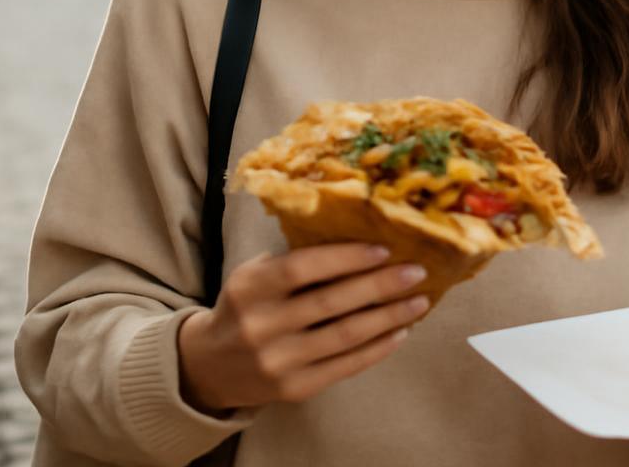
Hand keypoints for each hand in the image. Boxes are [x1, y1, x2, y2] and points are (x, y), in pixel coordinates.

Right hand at [177, 243, 429, 412]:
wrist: (210, 367)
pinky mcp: (294, 389)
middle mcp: (261, 325)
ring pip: (345, 335)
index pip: (302, 268)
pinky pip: (345, 366)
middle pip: (332, 302)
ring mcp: (277, 361)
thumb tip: (357, 238)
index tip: (384, 249)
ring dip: (389, 317)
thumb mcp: (253, 276)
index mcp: (249, 287)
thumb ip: (293, 262)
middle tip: (417, 271)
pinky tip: (400, 332)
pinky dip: (377, 348)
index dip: (346, 257)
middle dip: (380, 285)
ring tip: (418, 301)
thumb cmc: (245, 307)